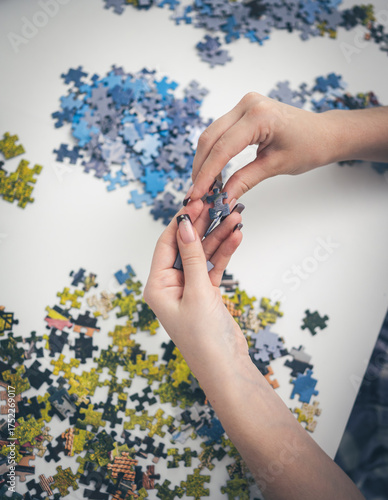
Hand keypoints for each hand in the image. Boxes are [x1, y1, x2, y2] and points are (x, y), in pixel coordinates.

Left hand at [143, 199, 246, 375]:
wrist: (226, 367)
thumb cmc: (204, 336)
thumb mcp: (197, 291)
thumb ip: (192, 256)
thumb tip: (184, 223)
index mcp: (157, 285)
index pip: (166, 244)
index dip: (181, 222)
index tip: (194, 202)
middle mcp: (170, 284)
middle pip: (186, 246)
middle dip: (203, 225)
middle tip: (217, 203)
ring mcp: (190, 287)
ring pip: (203, 254)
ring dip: (219, 236)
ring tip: (235, 216)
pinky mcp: (206, 292)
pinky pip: (214, 266)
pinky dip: (225, 252)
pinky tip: (237, 236)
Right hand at [189, 92, 332, 201]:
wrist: (324, 133)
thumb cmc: (309, 146)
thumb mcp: (275, 166)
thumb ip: (245, 180)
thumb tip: (223, 199)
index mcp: (259, 115)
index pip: (222, 148)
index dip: (206, 174)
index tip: (196, 194)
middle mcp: (248, 104)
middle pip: (210, 138)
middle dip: (200, 168)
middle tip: (195, 193)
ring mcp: (244, 105)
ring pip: (211, 135)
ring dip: (204, 161)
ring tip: (203, 186)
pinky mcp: (243, 111)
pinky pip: (220, 133)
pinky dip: (213, 153)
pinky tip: (212, 172)